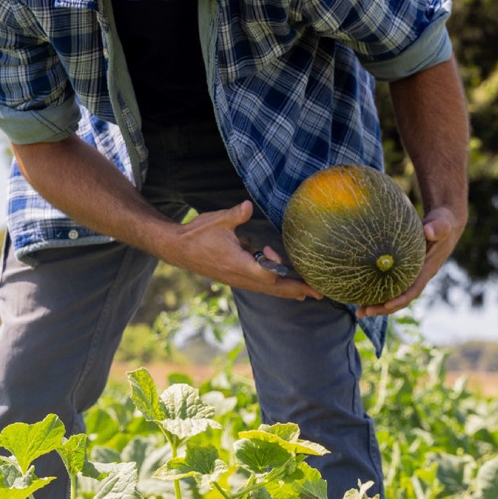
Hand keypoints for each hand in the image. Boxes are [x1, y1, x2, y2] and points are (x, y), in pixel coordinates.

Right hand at [160, 201, 324, 300]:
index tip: (293, 267)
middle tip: (319, 293)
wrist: (177, 249)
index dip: (286, 275)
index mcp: (239, 264)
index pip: (269, 276)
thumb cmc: (198, 234)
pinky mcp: (234, 278)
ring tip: (306, 292)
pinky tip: (281, 282)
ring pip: (267, 289)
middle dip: (297, 290)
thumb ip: (236, 215)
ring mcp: (237, 279)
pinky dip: (274, 285)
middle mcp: (240, 277)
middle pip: (274, 288)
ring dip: (287, 290)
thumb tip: (248, 205)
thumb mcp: (218, 220)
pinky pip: (259, 285)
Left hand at [357, 206, 464, 317]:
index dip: (400, 300)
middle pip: (400, 299)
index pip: (413, 291)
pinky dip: (376, 288)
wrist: (443, 223)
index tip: (385, 306)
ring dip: (376, 303)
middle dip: (382, 308)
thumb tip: (429, 231)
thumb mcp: (442, 224)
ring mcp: (411, 275)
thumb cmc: (442, 223)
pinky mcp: (404, 270)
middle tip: (362, 312)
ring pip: (393, 294)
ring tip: (357, 310)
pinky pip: (389, 283)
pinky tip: (359, 290)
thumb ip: (437, 228)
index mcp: (427, 270)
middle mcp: (418, 277)